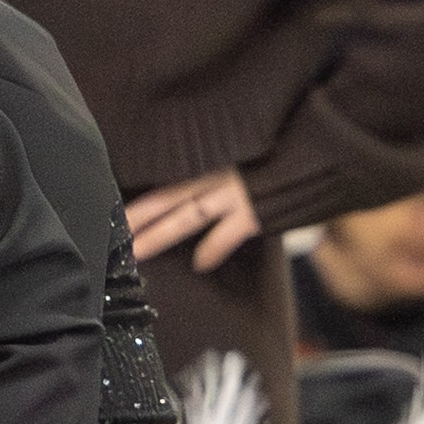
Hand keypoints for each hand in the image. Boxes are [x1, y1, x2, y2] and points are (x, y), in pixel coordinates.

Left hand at [126, 169, 260, 272]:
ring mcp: (233, 195)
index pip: (170, 184)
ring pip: (188, 216)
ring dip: (159, 235)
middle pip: (167, 198)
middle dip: (138, 216)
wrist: (310, 161)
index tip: (118, 212)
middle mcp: (217, 177)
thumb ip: (221, 174)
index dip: (143, 200)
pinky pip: (225, 235)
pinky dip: (212, 249)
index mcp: (213, 165)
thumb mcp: (243, 158)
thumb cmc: (273, 163)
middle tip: (113, 232)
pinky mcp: (251, 214)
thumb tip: (201, 189)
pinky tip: (200, 265)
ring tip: (138, 252)